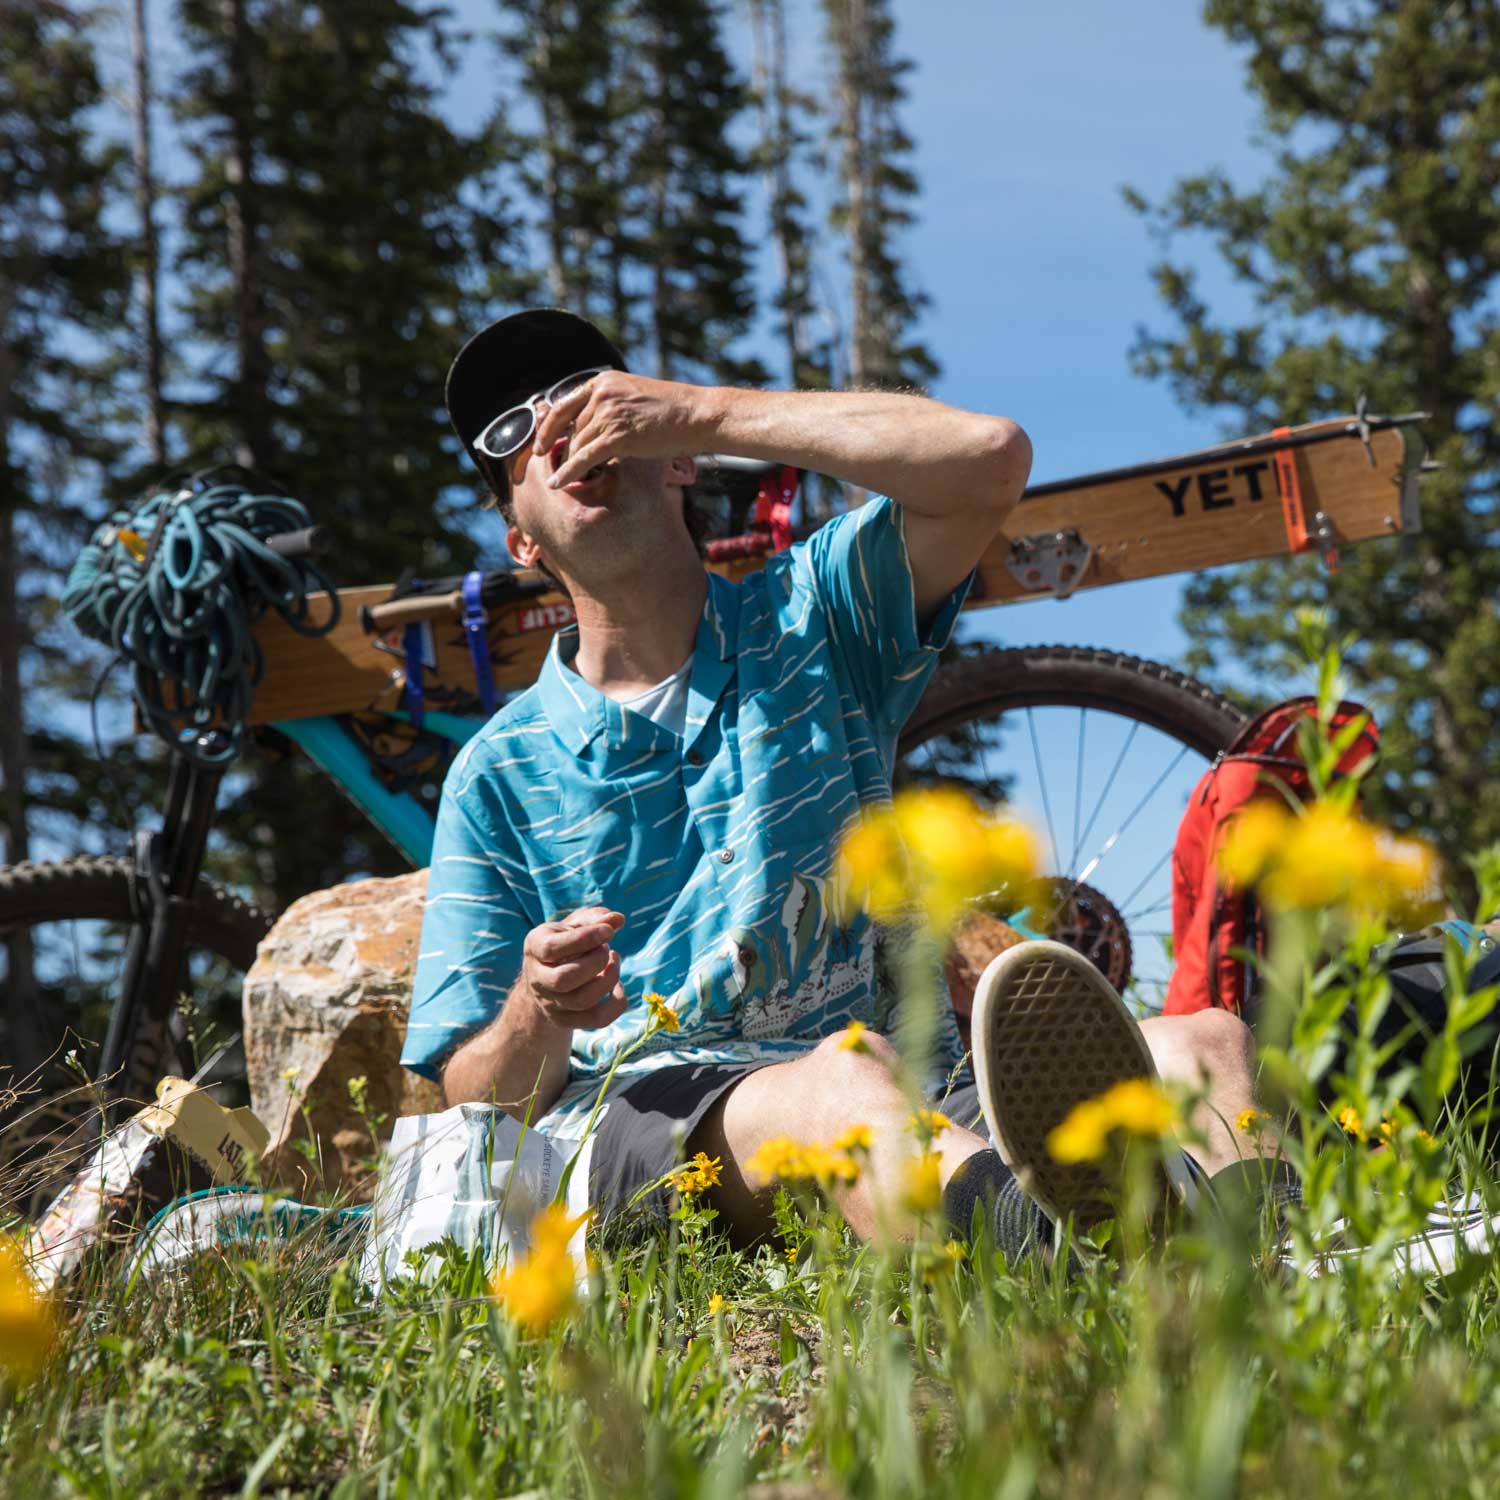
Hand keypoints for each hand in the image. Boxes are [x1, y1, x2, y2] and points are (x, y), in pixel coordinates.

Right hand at [519, 906, 629, 1031]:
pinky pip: (598, 1019)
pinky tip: (617, 985)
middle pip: (564, 980)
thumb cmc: (566, 942)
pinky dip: (617, 1002)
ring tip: (614, 961)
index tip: (608, 930)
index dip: (585, 938)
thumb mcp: (574, 924)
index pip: (552, 948)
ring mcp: (550, 1003)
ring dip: (608, 979)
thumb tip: (617, 919)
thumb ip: (594, 918)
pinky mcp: (567, 1020)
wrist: (547, 976)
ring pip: (582, 1001)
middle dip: (595, 962)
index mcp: (535, 947)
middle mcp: (537, 978)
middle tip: (606, 949)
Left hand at [537, 371, 714, 489]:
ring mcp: (607, 414)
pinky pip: (583, 458)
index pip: (564, 405)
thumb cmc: (674, 411)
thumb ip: (613, 406)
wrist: (697, 415)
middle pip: (572, 429)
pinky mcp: (616, 436)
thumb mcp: (636, 398)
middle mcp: (601, 394)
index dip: (548, 427)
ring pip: (576, 445)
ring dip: (570, 464)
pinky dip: (568, 473)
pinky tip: (558, 484)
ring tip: (567, 481)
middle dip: (563, 451)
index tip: (540, 443)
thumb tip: (596, 426)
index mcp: (604, 382)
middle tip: (553, 468)